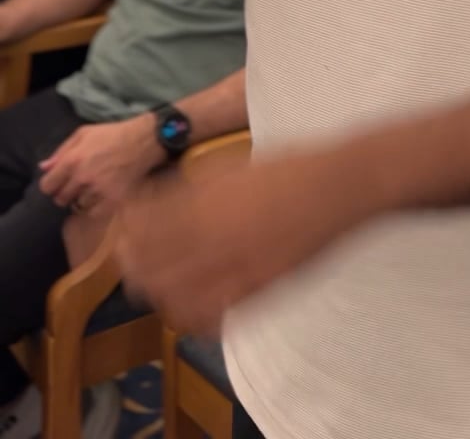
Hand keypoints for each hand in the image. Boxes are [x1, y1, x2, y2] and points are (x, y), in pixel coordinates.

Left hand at [40, 116, 163, 215]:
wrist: (143, 141)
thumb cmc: (112, 134)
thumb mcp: (84, 133)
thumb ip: (61, 151)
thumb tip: (43, 167)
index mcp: (73, 160)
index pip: (47, 186)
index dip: (51, 185)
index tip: (58, 182)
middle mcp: (82, 178)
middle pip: (61, 199)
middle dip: (65, 192)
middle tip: (76, 184)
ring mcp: (98, 191)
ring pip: (77, 206)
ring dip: (82, 198)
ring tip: (92, 188)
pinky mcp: (112, 200)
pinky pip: (93, 213)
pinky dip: (94, 207)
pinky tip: (100, 196)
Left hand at [116, 146, 365, 335]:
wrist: (337, 185)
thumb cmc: (286, 167)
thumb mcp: (229, 166)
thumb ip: (191, 188)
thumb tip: (153, 202)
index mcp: (202, 202)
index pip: (141, 227)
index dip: (124, 233)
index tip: (121, 232)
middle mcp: (211, 237)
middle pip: (148, 267)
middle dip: (134, 266)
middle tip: (134, 263)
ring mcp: (233, 267)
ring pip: (172, 298)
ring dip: (160, 294)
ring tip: (160, 287)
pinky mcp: (257, 289)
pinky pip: (209, 315)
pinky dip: (193, 316)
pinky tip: (193, 307)